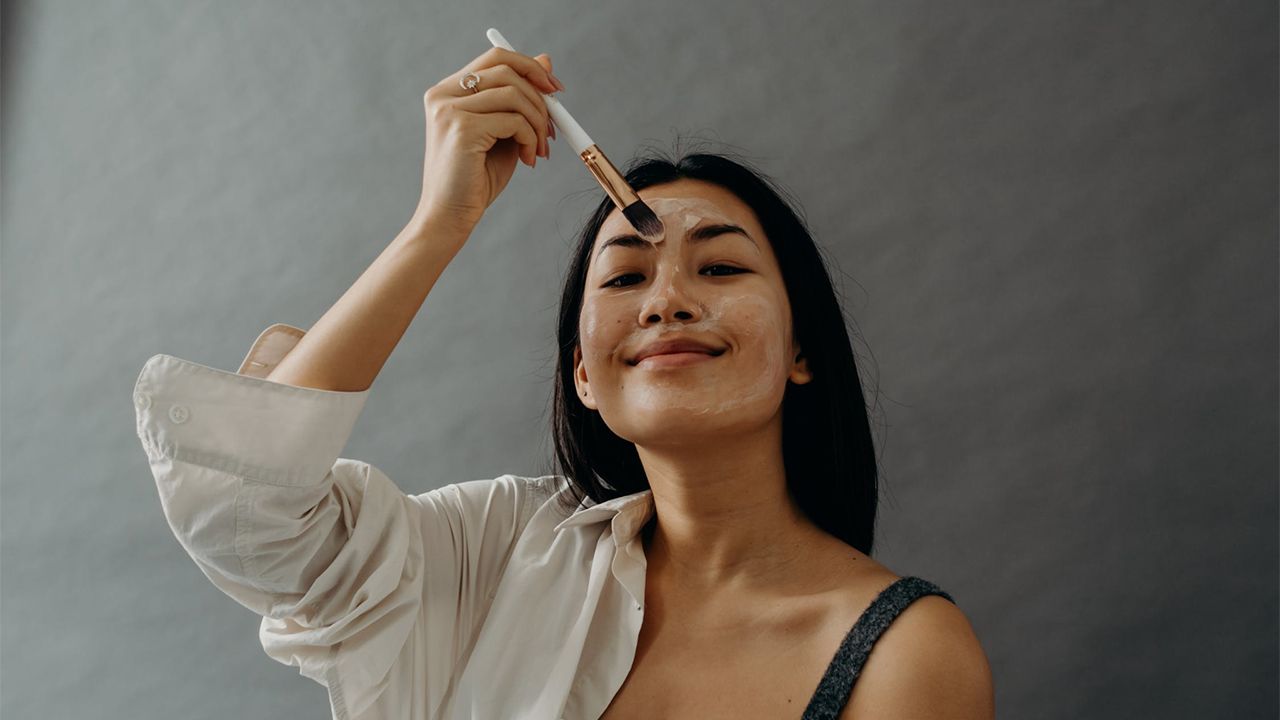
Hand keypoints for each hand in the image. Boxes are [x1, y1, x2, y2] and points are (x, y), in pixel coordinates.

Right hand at [412, 47, 561, 233]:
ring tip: (538, 151)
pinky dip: (530, 139)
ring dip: (537, 124)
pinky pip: (513, 120)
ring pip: (514, 95)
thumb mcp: (503, 132)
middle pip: (507, 70)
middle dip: (540, 99)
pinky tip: (528, 160)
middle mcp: (443, 94)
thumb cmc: (475, 178)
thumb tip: (546, 60)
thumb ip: (520, 98)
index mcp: (448, 91)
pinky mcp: (461, 128)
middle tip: (550, 130)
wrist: (450, 216)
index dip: (530, 67)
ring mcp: (449, 110)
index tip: (554, 89)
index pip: (495, 57)